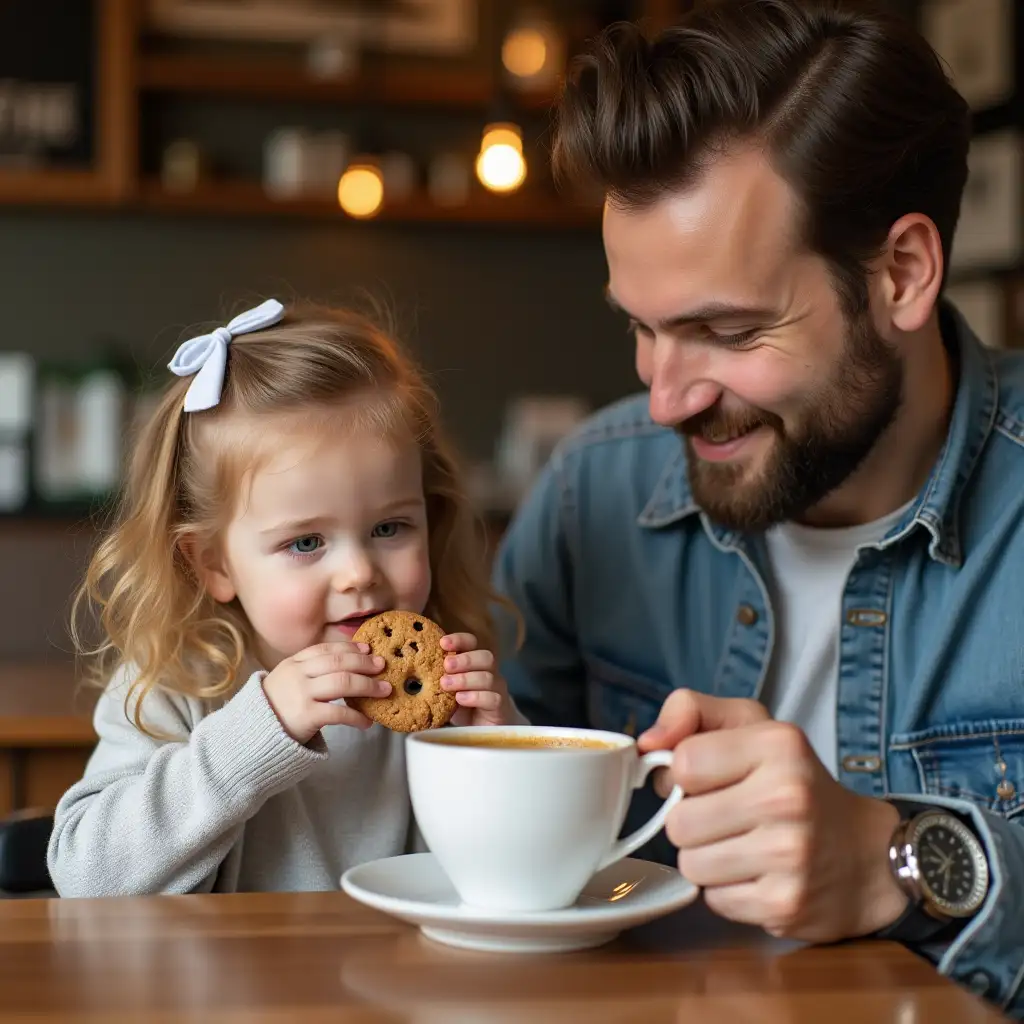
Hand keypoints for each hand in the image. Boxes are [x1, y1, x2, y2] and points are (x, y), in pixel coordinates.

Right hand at [262, 642, 389, 743]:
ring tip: (384, 691)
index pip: (325, 649)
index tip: (367, 649)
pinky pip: (339, 713)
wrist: (252, 736)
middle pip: (338, 662)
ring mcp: (301, 694)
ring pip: (343, 682)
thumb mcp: (287, 681)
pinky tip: (367, 721)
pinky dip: (357, 716)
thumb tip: (349, 667)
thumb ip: (310, 672)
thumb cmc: (276, 709)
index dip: (349, 648)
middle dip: (364, 663)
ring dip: (368, 685)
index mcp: (293, 663)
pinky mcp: (306, 716)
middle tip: (382, 666)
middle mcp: (297, 675)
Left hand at [439, 633, 518, 726]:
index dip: (459, 640)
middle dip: (464, 659)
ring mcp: (497, 689)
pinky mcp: (499, 708)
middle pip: (485, 657)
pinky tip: (460, 699)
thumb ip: (436, 677)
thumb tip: (410, 671)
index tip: (443, 643)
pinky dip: (474, 696)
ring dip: (464, 679)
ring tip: (445, 684)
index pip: (472, 643)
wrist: (482, 730)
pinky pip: (492, 698)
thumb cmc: (461, 705)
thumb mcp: (446, 689)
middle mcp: (489, 672)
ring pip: (487, 677)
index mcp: (475, 662)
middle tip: (446, 665)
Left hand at [638, 689, 906, 942]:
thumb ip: (691, 712)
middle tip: (727, 816)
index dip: (683, 774)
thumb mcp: (752, 726)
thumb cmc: (795, 783)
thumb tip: (647, 743)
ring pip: (690, 864)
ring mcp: (789, 855)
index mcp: (776, 744)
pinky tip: (758, 874)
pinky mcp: (785, 904)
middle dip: (693, 821)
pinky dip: (727, 891)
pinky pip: (714, 900)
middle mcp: (786, 797)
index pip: (683, 762)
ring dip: (706, 858)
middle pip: (678, 821)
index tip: (708, 778)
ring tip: (742, 845)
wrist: (867, 855)